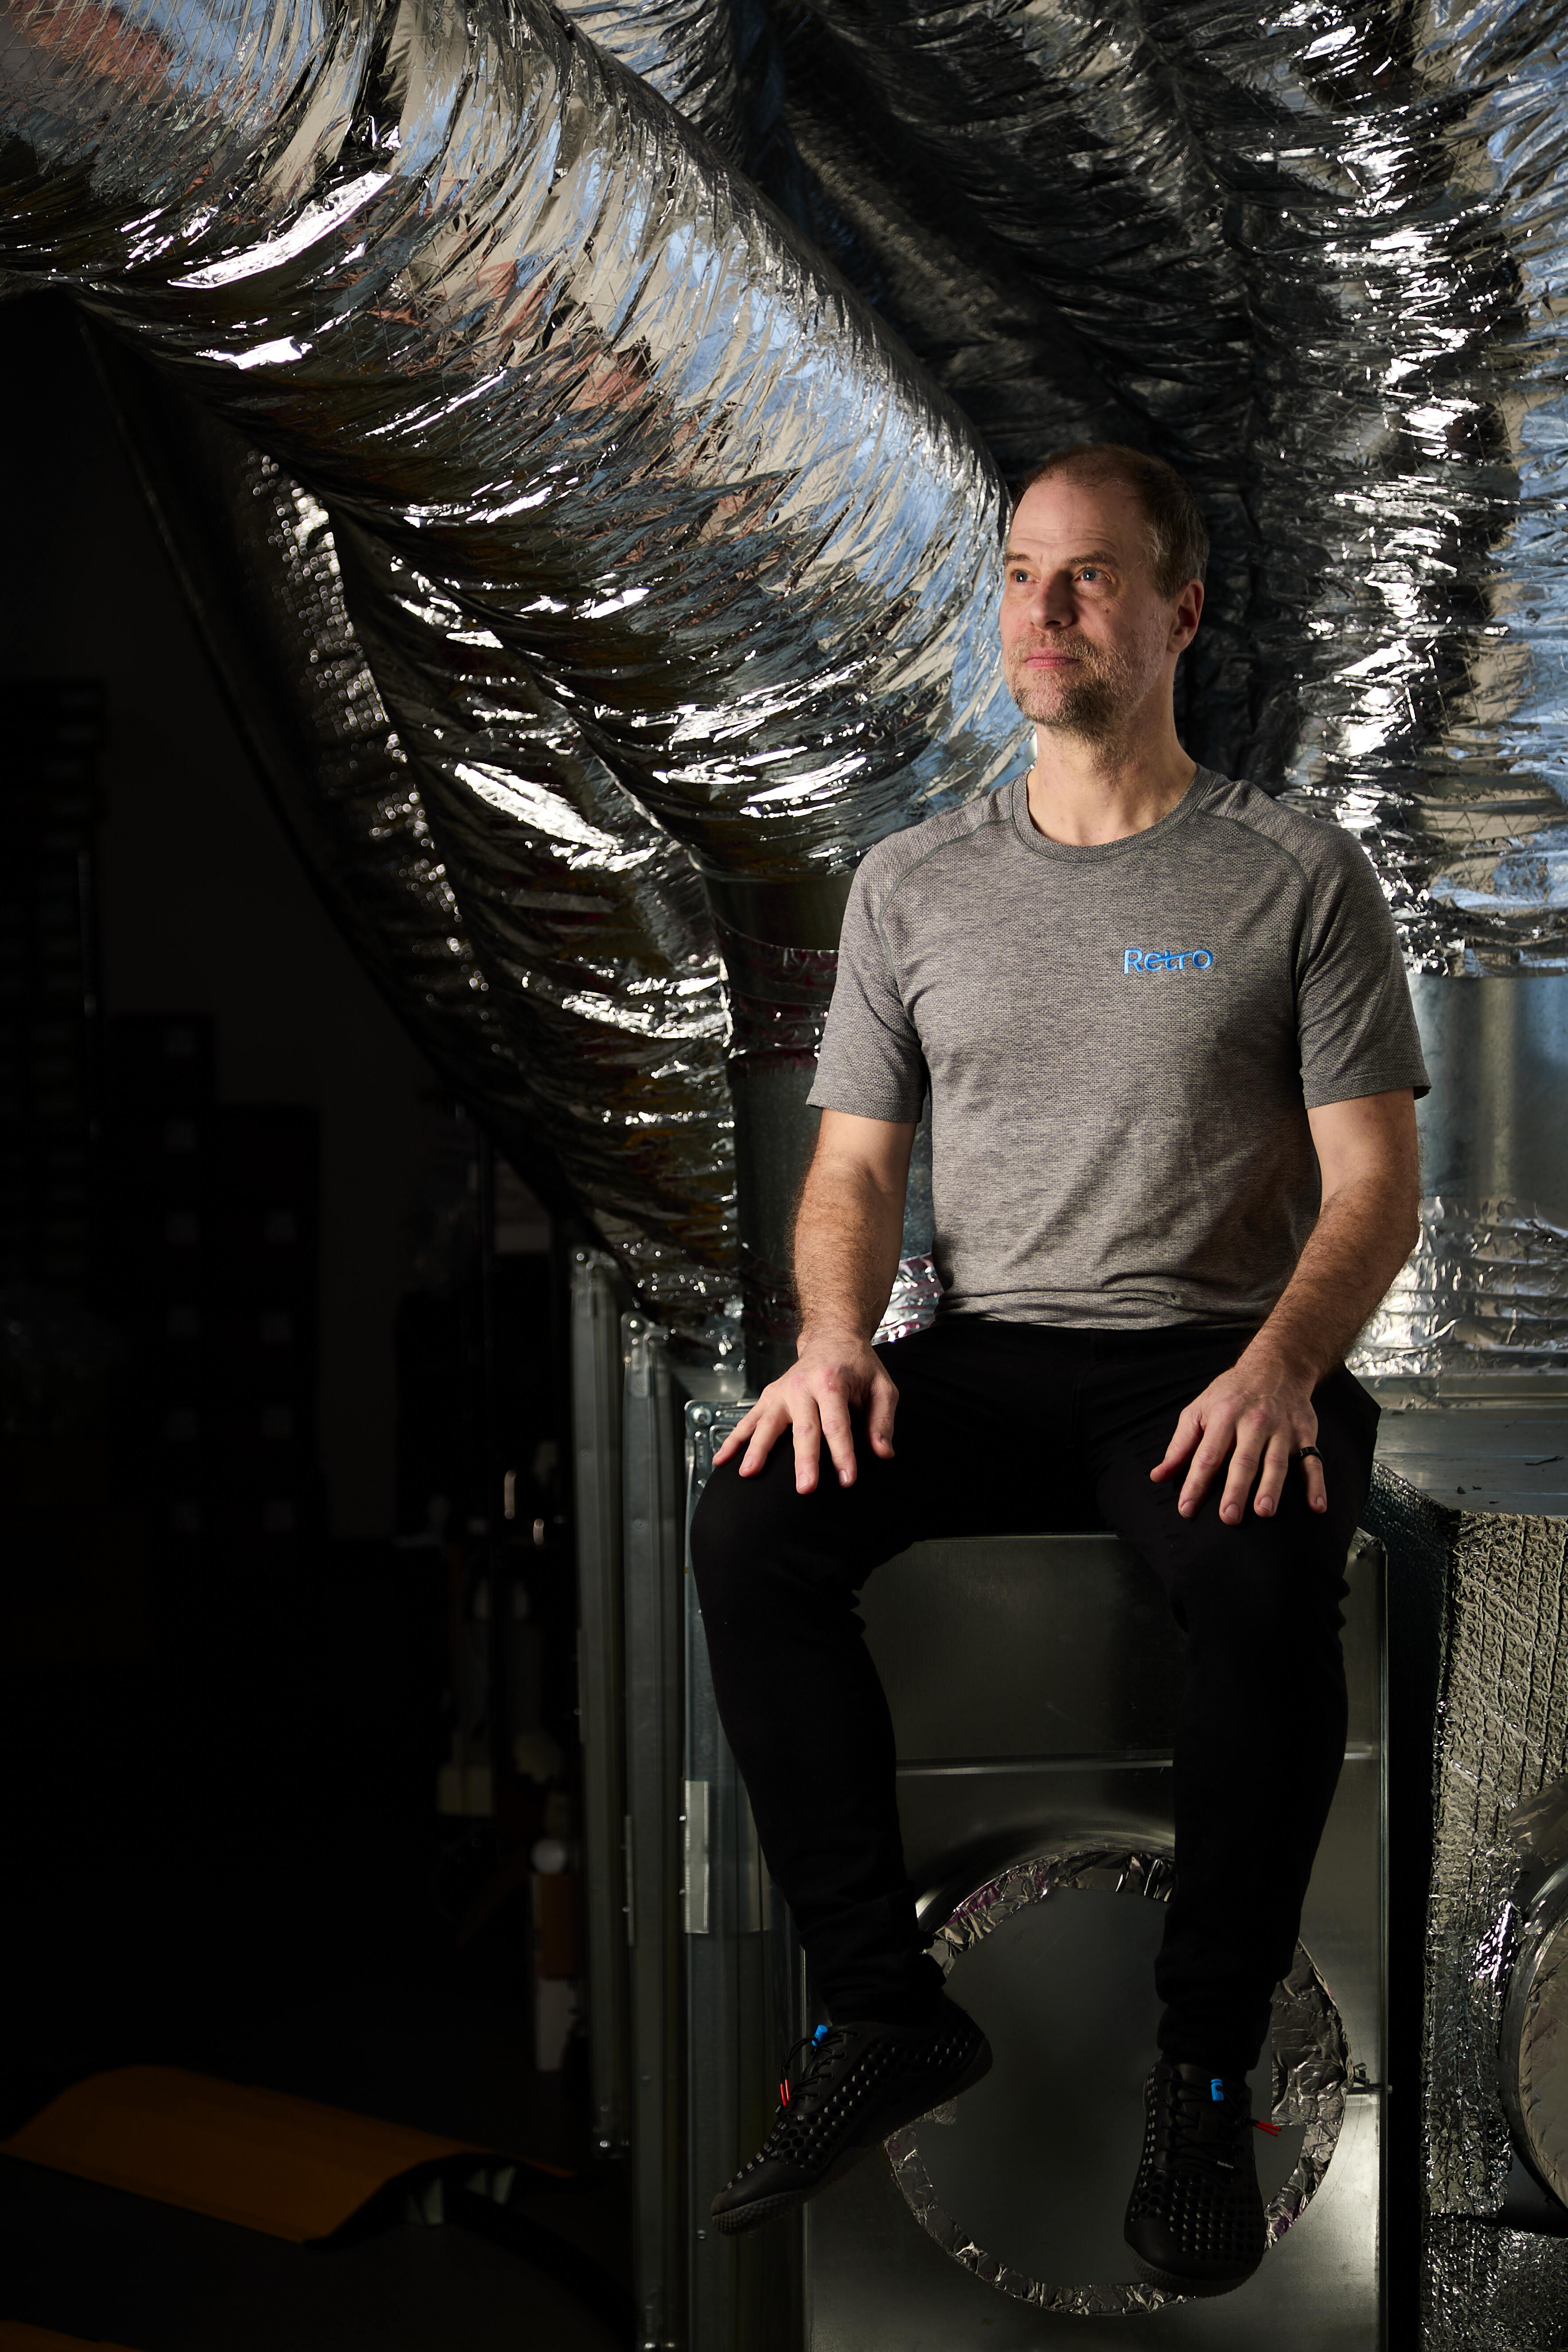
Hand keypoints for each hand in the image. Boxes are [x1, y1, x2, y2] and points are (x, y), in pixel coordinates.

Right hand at [711, 1333, 897, 1494]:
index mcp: (832, 1382)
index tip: (847, 1479)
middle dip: (804, 1460)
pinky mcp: (769, 1397)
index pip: (837, 1424)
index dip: (843, 1453)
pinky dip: (734, 1440)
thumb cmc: (858, 1366)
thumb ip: (883, 1420)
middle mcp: (802, 1385)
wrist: (831, 1337)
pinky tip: (722, 1460)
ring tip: (748, 1473)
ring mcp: (781, 1392)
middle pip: (803, 1428)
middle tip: (805, 1488)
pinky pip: (748, 1421)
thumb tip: (883, 1453)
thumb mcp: (882, 1386)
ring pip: (767, 1424)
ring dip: (757, 1449)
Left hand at [1149, 1349, 1325, 1524]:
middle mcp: (1254, 1423)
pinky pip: (1312, 1461)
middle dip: (1235, 1490)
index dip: (1195, 1483)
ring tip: (1264, 1512)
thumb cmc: (1231, 1394)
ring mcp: (1282, 1429)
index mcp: (1224, 1417)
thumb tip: (1158, 1476)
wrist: (1276, 1366)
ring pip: (1276, 1461)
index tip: (1186, 1509)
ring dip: (1271, 1488)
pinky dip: (1316, 1485)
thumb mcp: (1199, 1410)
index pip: (1207, 1456)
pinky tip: (1316, 1506)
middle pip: (1243, 1460)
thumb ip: (1180, 1446)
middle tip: (1229, 1518)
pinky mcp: (1305, 1433)